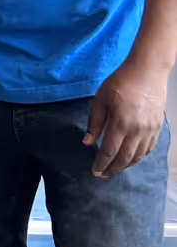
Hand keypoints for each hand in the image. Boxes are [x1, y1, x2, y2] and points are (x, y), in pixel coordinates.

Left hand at [84, 59, 168, 176]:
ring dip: (126, 165)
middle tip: (102, 174)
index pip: (109, 152)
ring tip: (115, 169)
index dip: (101, 164)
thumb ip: (94, 123)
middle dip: (112, 169)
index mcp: (121, 123)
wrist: (147, 71)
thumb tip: (87, 142)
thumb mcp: (100, 100)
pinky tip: (131, 158)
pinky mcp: (158, 127)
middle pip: (124, 158)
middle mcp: (138, 130)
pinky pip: (149, 148)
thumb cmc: (121, 82)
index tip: (94, 171)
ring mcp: (150, 129)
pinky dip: (139, 157)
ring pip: (138, 156)